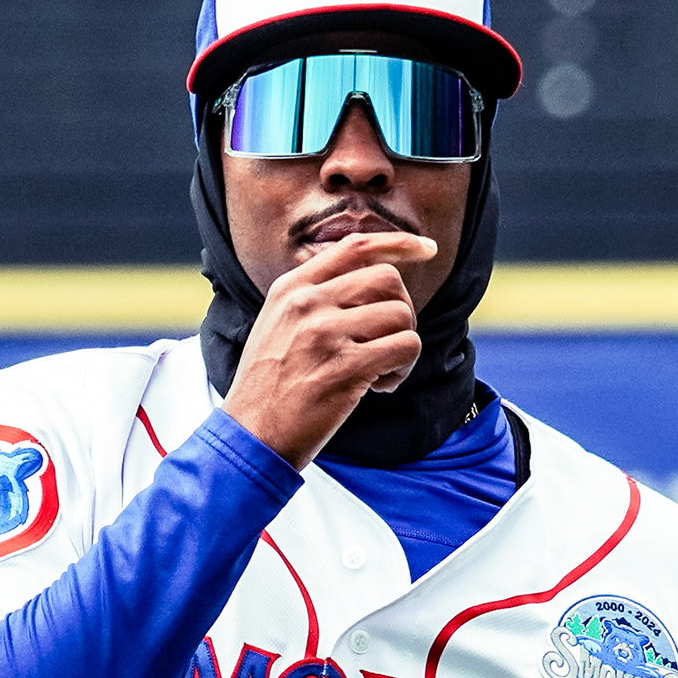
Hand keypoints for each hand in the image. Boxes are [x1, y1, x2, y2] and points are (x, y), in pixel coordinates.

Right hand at [221, 229, 433, 469]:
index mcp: (292, 288)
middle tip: (387, 341)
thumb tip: (372, 282)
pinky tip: (379, 386)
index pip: (356, 246)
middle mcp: (307, 303)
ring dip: (403, 345)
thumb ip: (315, 299)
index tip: (427, 249)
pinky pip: (405, 348)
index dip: (399, 243)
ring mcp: (326, 334)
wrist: (250, 435)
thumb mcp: (278, 325)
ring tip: (380, 370)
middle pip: (388, 279)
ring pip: (402, 315)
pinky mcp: (346, 367)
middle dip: (401, 309)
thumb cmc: (269, 386)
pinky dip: (403, 369)